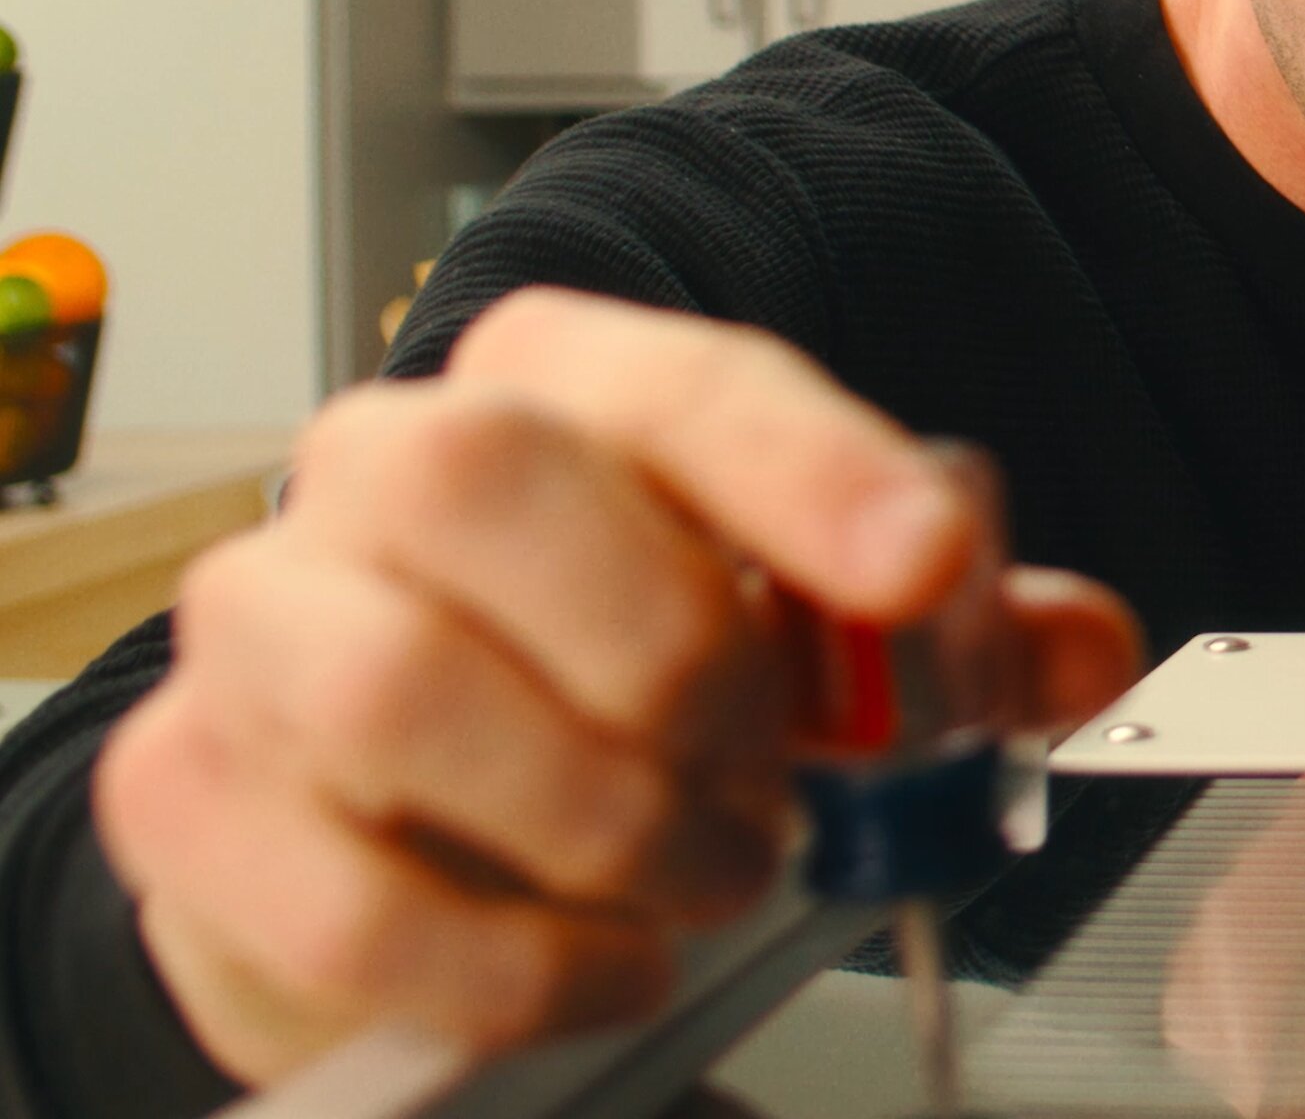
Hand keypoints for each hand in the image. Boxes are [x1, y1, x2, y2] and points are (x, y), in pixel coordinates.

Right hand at [92, 289, 1144, 1085]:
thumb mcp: (803, 640)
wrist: (391, 816)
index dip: (807, 464)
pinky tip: (607, 960)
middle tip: (770, 777)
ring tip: (704, 873)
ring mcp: (262, 628)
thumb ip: (953, 638)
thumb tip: (1078, 648)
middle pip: (491, 477)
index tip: (921, 561)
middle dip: (675, 652)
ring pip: (403, 684)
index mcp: (554, 388)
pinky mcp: (192, 800)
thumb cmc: (603, 684)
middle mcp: (379, 470)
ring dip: (603, 816)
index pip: (679, 378)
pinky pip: (348, 894)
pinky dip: (517, 960)